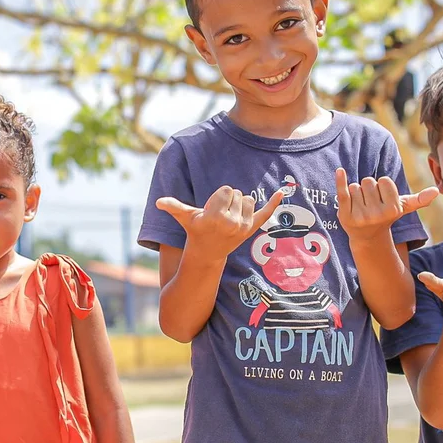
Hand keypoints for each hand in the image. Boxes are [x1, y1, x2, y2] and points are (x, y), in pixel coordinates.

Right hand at [156, 186, 283, 258]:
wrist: (208, 252)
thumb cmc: (195, 230)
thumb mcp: (184, 217)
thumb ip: (173, 207)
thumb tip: (159, 202)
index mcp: (216, 216)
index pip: (227, 190)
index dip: (219, 196)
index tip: (212, 208)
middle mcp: (232, 222)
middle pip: (238, 193)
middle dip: (228, 200)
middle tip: (219, 215)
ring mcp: (244, 227)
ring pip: (249, 200)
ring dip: (239, 204)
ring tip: (228, 216)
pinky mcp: (252, 229)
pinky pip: (266, 213)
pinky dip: (274, 202)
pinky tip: (283, 192)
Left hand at [335, 168, 437, 241]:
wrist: (366, 236)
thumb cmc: (385, 216)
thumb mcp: (402, 208)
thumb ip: (418, 200)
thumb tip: (436, 191)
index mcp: (393, 209)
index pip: (383, 180)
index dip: (381, 186)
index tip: (382, 198)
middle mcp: (377, 214)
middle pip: (368, 181)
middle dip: (368, 189)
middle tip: (370, 203)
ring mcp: (360, 216)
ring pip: (355, 186)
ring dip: (356, 192)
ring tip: (360, 206)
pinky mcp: (345, 216)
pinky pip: (342, 193)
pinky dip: (340, 181)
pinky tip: (340, 171)